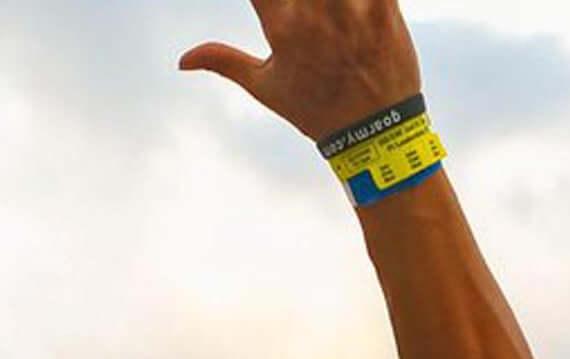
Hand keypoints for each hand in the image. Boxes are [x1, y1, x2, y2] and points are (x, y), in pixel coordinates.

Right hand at [181, 0, 424, 141]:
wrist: (375, 134)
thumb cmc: (317, 110)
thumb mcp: (266, 88)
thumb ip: (224, 62)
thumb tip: (183, 60)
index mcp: (282, 28)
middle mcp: (316, 14)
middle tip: (300, 7)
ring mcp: (354, 9)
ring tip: (325, 7)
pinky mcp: (386, 8)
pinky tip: (359, 3)